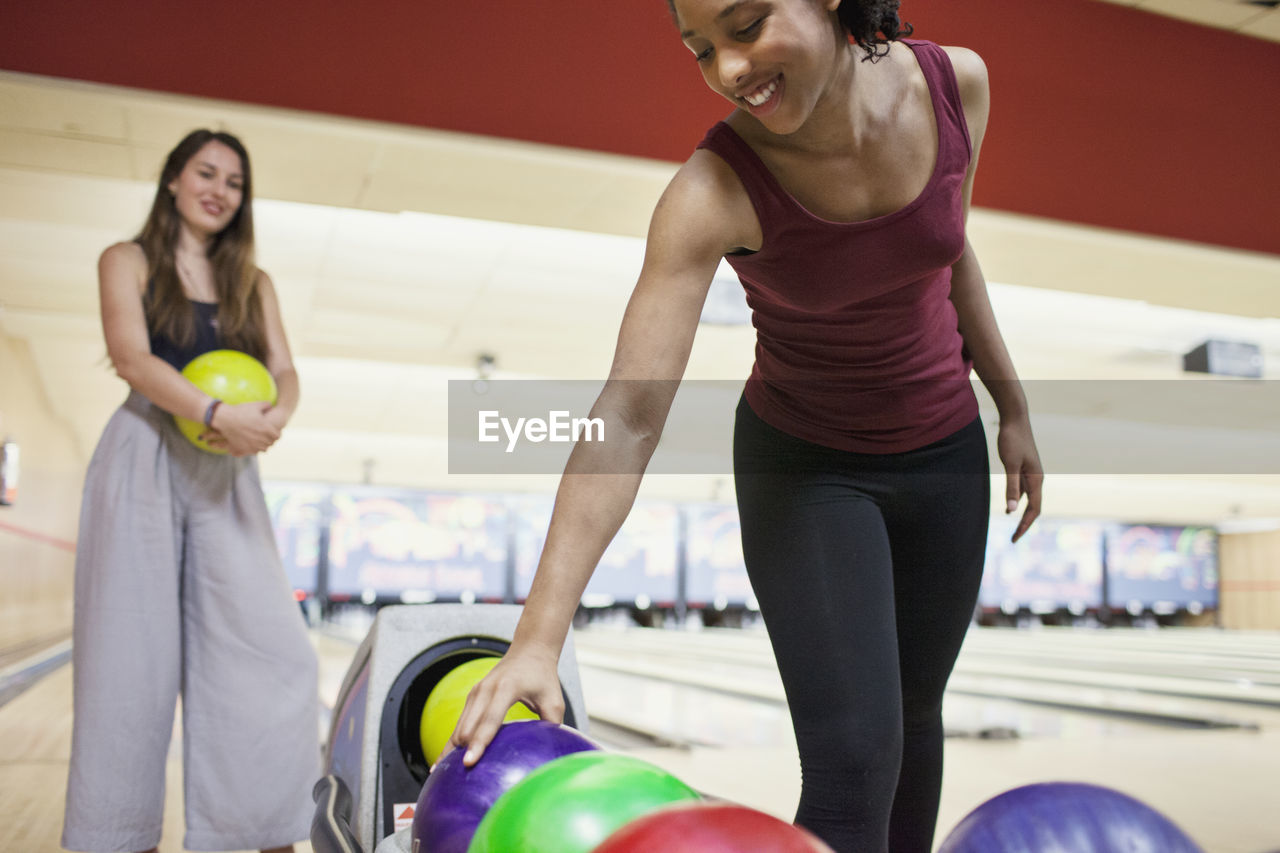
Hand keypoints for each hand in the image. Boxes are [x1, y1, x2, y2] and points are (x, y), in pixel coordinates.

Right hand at [203, 401, 280, 456]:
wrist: (224, 418)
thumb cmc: (240, 411)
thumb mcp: (255, 405)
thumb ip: (266, 405)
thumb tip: (271, 406)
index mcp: (265, 428)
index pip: (277, 436)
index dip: (276, 434)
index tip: (273, 431)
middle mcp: (260, 438)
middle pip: (271, 443)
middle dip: (270, 439)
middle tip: (266, 436)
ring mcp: (252, 445)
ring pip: (263, 449)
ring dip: (263, 445)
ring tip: (260, 440)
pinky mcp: (244, 449)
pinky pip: (254, 452)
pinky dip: (255, 449)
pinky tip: (252, 443)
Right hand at [448, 645, 564, 766]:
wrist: (529, 651)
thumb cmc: (544, 678)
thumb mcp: (555, 700)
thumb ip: (553, 725)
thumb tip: (553, 754)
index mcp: (506, 689)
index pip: (489, 721)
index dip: (479, 743)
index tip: (468, 763)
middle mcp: (485, 690)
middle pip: (467, 727)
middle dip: (460, 752)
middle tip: (455, 782)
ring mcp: (475, 693)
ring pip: (459, 728)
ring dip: (451, 750)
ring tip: (444, 777)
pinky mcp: (471, 698)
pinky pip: (459, 724)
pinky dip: (453, 743)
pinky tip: (444, 762)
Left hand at [997, 415, 1042, 542]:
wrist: (1015, 418)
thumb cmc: (1012, 439)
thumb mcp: (1010, 464)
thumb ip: (1011, 487)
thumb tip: (1011, 510)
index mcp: (1036, 479)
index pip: (1034, 509)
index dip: (1025, 525)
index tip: (1015, 538)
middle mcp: (1037, 478)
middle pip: (1034, 507)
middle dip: (1025, 524)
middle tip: (1014, 538)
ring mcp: (1032, 473)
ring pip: (1030, 499)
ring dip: (1023, 513)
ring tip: (1015, 527)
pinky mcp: (1025, 468)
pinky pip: (1025, 490)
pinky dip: (1019, 501)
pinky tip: (1011, 506)